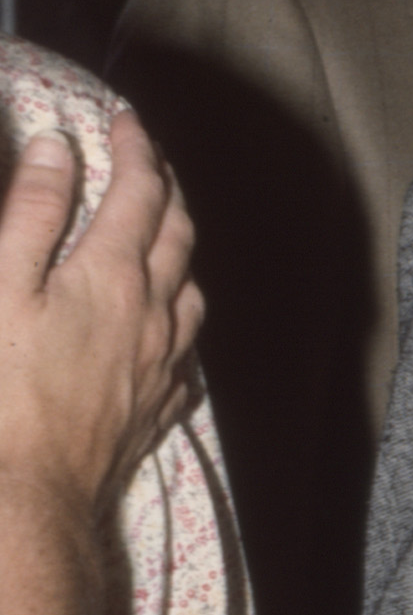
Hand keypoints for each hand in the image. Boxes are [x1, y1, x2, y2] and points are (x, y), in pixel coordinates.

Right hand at [0, 114, 202, 520]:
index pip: (139, 191)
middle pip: (178, 236)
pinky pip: (186, 354)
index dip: (135, 147)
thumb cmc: (1, 389)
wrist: (28, 495)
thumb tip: (58, 146)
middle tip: (151, 164)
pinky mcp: (156, 410)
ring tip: (167, 234)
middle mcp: (153, 315)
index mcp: (113, 274)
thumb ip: (31, 211)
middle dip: (167, 190)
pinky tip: (169, 327)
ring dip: (182, 251)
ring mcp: (161, 366)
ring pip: (191, 292)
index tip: (125, 119)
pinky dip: (180, 321)